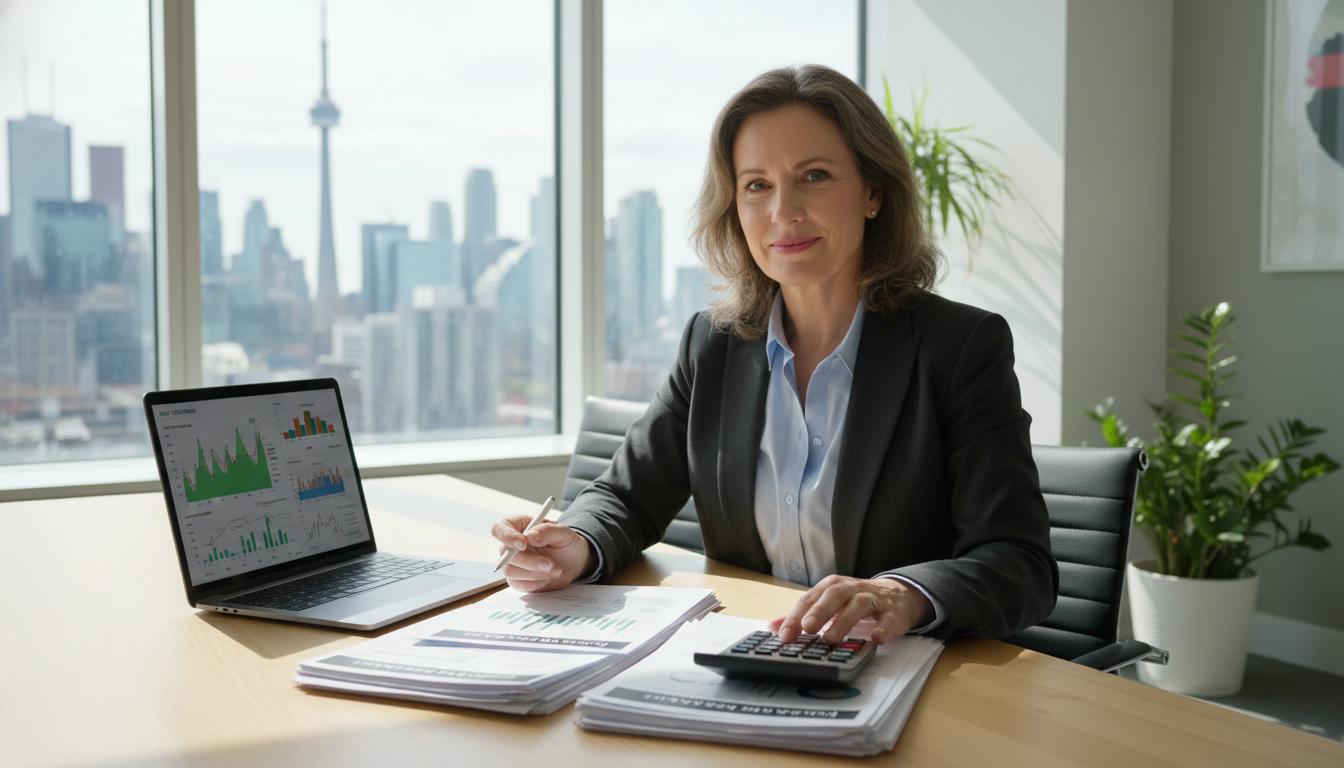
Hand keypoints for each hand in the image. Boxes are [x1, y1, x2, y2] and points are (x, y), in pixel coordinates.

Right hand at [489, 514, 595, 592]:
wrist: (572, 562)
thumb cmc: (564, 542)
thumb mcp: (562, 532)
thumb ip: (547, 531)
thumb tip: (530, 536)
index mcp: (517, 526)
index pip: (499, 528)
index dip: (507, 536)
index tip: (524, 544)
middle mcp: (510, 545)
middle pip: (506, 555)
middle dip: (530, 561)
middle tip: (550, 564)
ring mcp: (511, 564)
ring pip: (511, 571)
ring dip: (536, 573)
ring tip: (555, 569)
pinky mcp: (516, 580)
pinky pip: (519, 584)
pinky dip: (537, 582)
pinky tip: (548, 577)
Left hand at [768, 575, 934, 644]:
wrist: (898, 595)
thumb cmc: (856, 600)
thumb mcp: (828, 604)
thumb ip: (802, 615)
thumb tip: (773, 626)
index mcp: (832, 587)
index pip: (810, 599)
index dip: (796, 616)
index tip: (784, 635)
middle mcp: (851, 589)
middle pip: (834, 595)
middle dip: (819, 611)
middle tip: (807, 628)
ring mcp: (873, 599)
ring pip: (858, 605)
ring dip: (844, 621)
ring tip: (831, 639)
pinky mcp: (892, 612)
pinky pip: (888, 619)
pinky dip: (883, 628)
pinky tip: (876, 638)